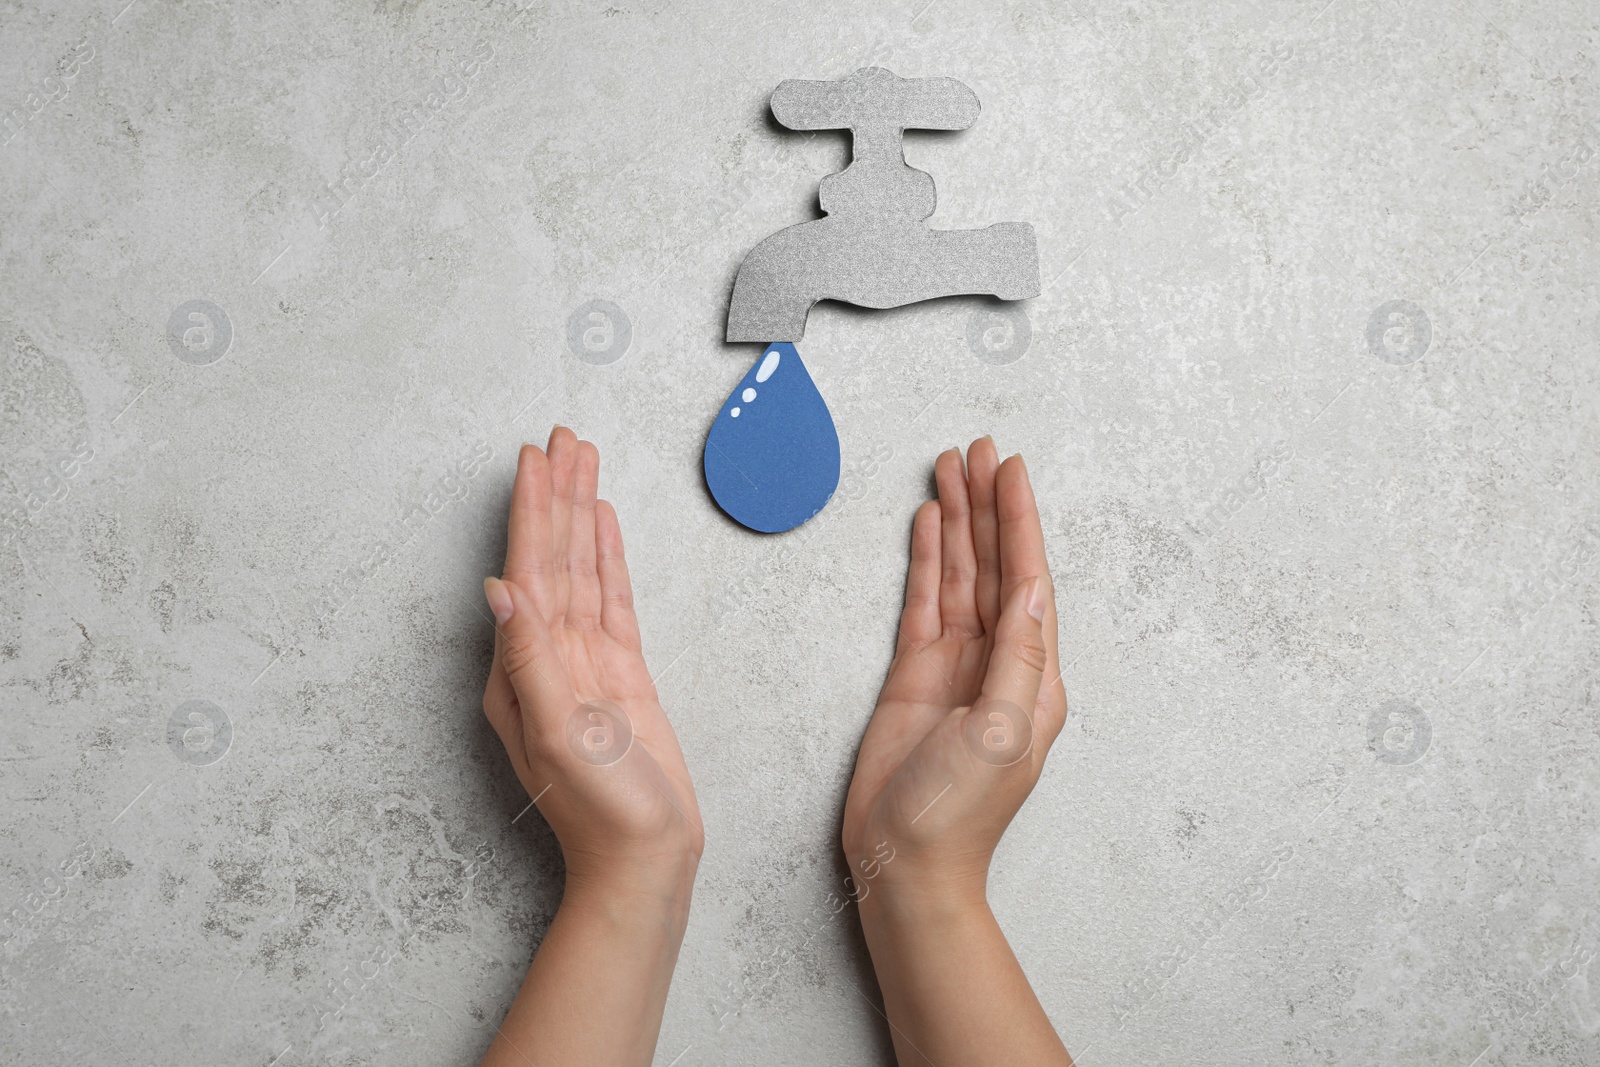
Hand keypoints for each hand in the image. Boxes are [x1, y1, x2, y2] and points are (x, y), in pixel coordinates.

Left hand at [482, 428, 701, 896]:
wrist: (645, 858)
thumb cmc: (600, 811)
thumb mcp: (558, 733)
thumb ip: (530, 657)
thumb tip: (499, 589)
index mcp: (519, 669)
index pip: (525, 571)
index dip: (531, 511)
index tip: (534, 459)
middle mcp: (546, 657)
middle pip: (553, 557)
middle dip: (556, 496)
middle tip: (563, 437)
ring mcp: (584, 663)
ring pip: (583, 569)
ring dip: (582, 514)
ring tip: (584, 461)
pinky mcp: (621, 674)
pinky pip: (612, 600)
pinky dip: (609, 558)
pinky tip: (606, 524)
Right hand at [841, 436, 1066, 903]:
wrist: (906, 861)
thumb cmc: (959, 812)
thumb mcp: (1003, 732)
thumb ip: (1021, 657)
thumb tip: (1036, 588)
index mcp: (1035, 676)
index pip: (1030, 578)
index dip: (1020, 520)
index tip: (1010, 468)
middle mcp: (1000, 661)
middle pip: (996, 565)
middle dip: (987, 506)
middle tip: (976, 449)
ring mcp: (956, 665)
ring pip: (959, 575)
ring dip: (956, 522)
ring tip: (948, 468)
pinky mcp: (914, 674)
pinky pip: (924, 603)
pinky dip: (926, 562)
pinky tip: (927, 525)